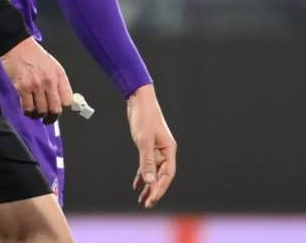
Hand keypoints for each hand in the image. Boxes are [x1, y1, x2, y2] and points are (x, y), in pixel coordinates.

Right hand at [0, 36, 72, 123]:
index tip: (58, 109)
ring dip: (38, 115)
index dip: (62, 107)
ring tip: (35, 112)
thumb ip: (58, 82)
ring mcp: (36, 85)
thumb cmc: (33, 55)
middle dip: (51, 118)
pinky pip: (27, 108)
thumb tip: (61, 100)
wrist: (16, 45)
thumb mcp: (52, 65)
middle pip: (55, 109)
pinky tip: (27, 108)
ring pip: (41, 111)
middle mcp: (49, 81)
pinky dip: (27, 112)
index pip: (68, 100)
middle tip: (47, 119)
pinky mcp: (22, 88)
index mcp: (59, 75)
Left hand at [128, 84, 176, 208]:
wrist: (139, 100)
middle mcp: (165, 151)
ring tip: (142, 200)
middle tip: (147, 204)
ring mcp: (156, 149)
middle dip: (154, 190)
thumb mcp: (144, 140)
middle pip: (161, 175)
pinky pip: (146, 165)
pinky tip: (137, 185)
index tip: (152, 199)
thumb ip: (147, 161)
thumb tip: (150, 181)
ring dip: (148, 185)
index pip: (167, 174)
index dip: (160, 188)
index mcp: (169, 150)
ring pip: (153, 172)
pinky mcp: (147, 146)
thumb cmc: (144, 117)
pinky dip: (142, 175)